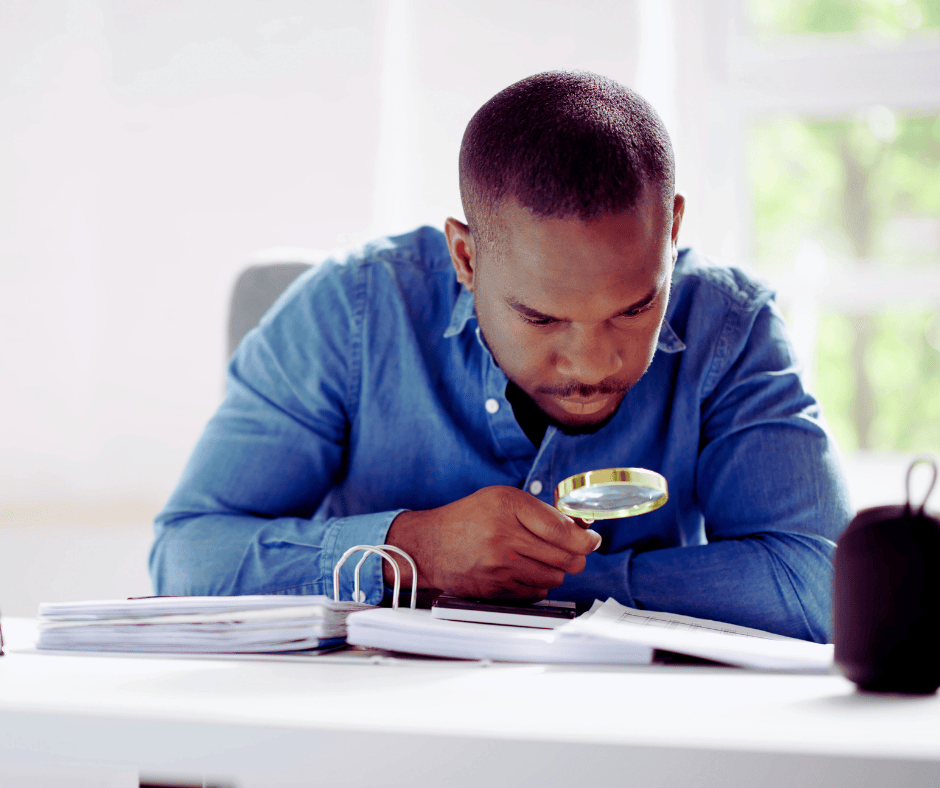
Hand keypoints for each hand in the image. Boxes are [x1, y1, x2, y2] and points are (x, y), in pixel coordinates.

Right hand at [384, 486, 601, 599]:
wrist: (428, 545)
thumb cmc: (468, 518)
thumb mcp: (502, 499)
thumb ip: (540, 511)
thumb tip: (581, 528)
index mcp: (508, 506)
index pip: (562, 529)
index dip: (585, 538)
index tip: (592, 539)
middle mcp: (503, 536)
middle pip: (566, 557)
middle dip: (576, 555)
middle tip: (573, 550)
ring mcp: (499, 567)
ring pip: (555, 577)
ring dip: (555, 570)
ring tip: (539, 558)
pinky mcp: (495, 589)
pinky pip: (536, 592)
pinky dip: (537, 583)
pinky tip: (523, 571)